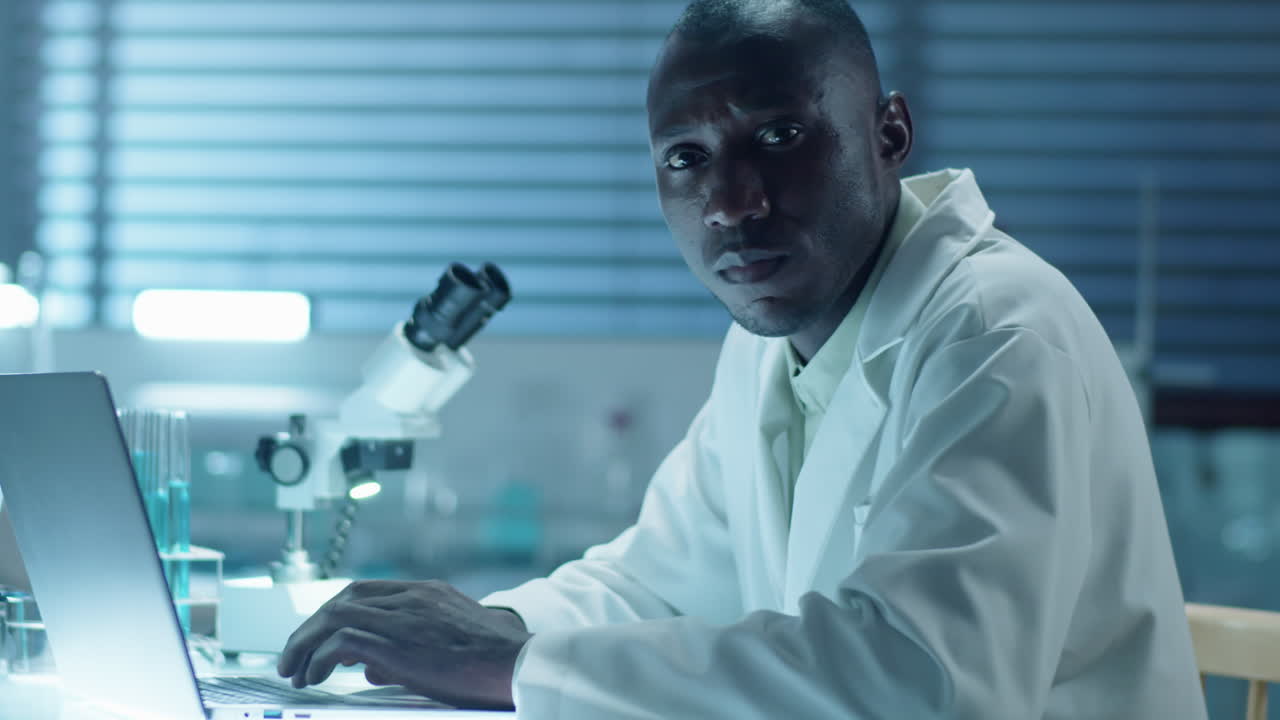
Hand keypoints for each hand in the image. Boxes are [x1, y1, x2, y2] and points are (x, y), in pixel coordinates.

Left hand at [277, 579, 530, 709]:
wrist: (519, 662)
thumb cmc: (493, 662)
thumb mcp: (450, 646)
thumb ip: (409, 649)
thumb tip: (372, 668)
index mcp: (426, 593)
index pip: (365, 591)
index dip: (334, 612)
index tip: (318, 635)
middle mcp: (411, 597)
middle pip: (344, 599)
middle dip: (310, 627)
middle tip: (293, 655)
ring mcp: (403, 617)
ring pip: (334, 616)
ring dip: (305, 642)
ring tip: (293, 669)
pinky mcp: (397, 643)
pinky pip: (341, 643)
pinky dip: (320, 658)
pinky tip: (314, 677)